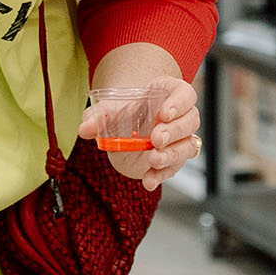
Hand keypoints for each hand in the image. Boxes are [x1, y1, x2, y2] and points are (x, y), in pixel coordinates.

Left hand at [79, 76, 199, 191]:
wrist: (125, 124)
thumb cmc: (125, 109)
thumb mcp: (110, 109)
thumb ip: (98, 116)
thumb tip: (85, 128)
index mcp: (171, 94)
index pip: (185, 94)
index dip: (179, 104)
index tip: (164, 114)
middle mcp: (182, 116)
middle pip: (191, 121)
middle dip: (174, 132)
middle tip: (155, 139)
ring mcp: (182, 138)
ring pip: (188, 145)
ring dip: (172, 155)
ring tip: (153, 160)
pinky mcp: (175, 158)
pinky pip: (175, 168)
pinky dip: (162, 175)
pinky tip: (148, 180)